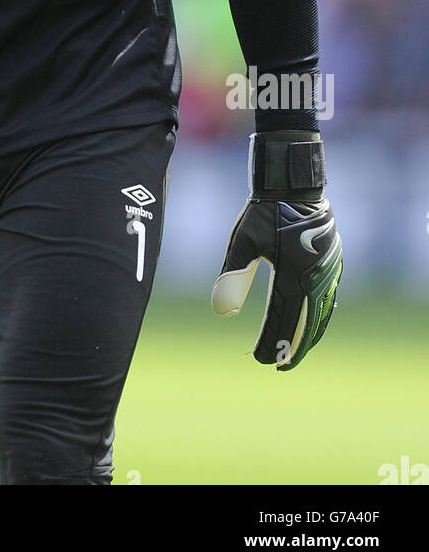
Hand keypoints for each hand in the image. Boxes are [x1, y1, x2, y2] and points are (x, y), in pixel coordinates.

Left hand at [211, 132, 342, 369]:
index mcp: (292, 273)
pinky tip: (313, 324)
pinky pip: (327, 298)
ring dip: (309, 335)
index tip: (262, 360)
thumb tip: (221, 311)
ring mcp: (327, 270)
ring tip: (296, 352)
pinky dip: (320, 316)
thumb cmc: (264, 211)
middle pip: (306, 322)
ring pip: (321, 313)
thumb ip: (233, 276)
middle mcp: (314, 276)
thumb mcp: (243, 242)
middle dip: (293, 347)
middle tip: (281, 366)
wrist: (294, 185)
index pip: (282, 318)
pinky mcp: (331, 263)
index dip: (272, 341)